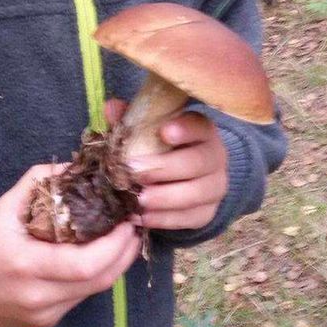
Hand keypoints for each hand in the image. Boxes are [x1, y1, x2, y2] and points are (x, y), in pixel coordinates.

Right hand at [0, 163, 140, 326]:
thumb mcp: (5, 206)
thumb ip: (41, 180)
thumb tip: (76, 165)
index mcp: (27, 266)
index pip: (86, 264)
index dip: (115, 245)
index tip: (127, 221)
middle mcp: (38, 297)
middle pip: (99, 282)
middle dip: (124, 253)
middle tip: (134, 226)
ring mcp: (43, 315)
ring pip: (94, 292)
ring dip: (115, 266)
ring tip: (124, 238)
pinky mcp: (46, 322)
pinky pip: (80, 298)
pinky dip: (95, 277)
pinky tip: (101, 256)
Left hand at [106, 100, 227, 230]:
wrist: (185, 179)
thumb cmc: (161, 148)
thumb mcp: (148, 130)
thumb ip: (131, 119)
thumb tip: (111, 107)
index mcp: (202, 131)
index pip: (200, 126)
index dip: (185, 129)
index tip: (164, 132)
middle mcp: (215, 157)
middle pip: (196, 163)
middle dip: (163, 168)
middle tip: (134, 173)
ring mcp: (215, 187)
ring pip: (194, 194)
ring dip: (163, 198)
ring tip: (137, 200)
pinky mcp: (208, 212)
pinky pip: (189, 218)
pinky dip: (164, 219)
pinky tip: (142, 218)